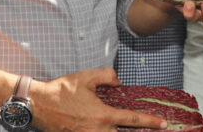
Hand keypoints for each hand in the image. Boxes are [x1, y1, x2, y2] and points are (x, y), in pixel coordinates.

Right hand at [28, 68, 167, 130]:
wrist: (38, 105)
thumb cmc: (61, 91)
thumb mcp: (87, 77)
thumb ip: (108, 76)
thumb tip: (119, 82)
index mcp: (103, 116)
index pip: (133, 120)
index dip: (151, 122)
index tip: (163, 124)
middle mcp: (98, 131)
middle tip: (151, 127)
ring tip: (125, 126)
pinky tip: (106, 127)